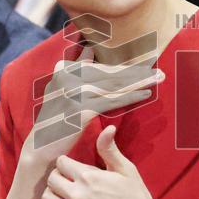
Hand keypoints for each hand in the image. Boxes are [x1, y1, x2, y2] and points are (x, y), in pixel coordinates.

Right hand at [13, 50, 163, 193]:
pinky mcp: (81, 109)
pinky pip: (112, 101)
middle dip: (136, 72)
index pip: (99, 64)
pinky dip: (130, 97)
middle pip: (110, 72)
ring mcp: (74, 93)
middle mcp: (68, 77)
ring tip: (158, 78)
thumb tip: (89, 50)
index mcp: (63, 70)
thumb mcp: (60, 91)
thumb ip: (74, 70)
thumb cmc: (55, 121)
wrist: (40, 149)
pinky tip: (146, 95)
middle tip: (158, 69)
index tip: (144, 58)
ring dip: (138, 81)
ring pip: (114, 85)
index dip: (123, 63)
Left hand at [41, 125, 168, 198]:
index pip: (61, 163)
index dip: (66, 163)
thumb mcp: (127, 171)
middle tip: (68, 180)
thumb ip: (110, 150)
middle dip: (58, 176)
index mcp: (89, 178)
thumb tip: (107, 128)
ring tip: (65, 194)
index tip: (73, 167)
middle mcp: (77, 196)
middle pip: (51, 179)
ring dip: (53, 194)